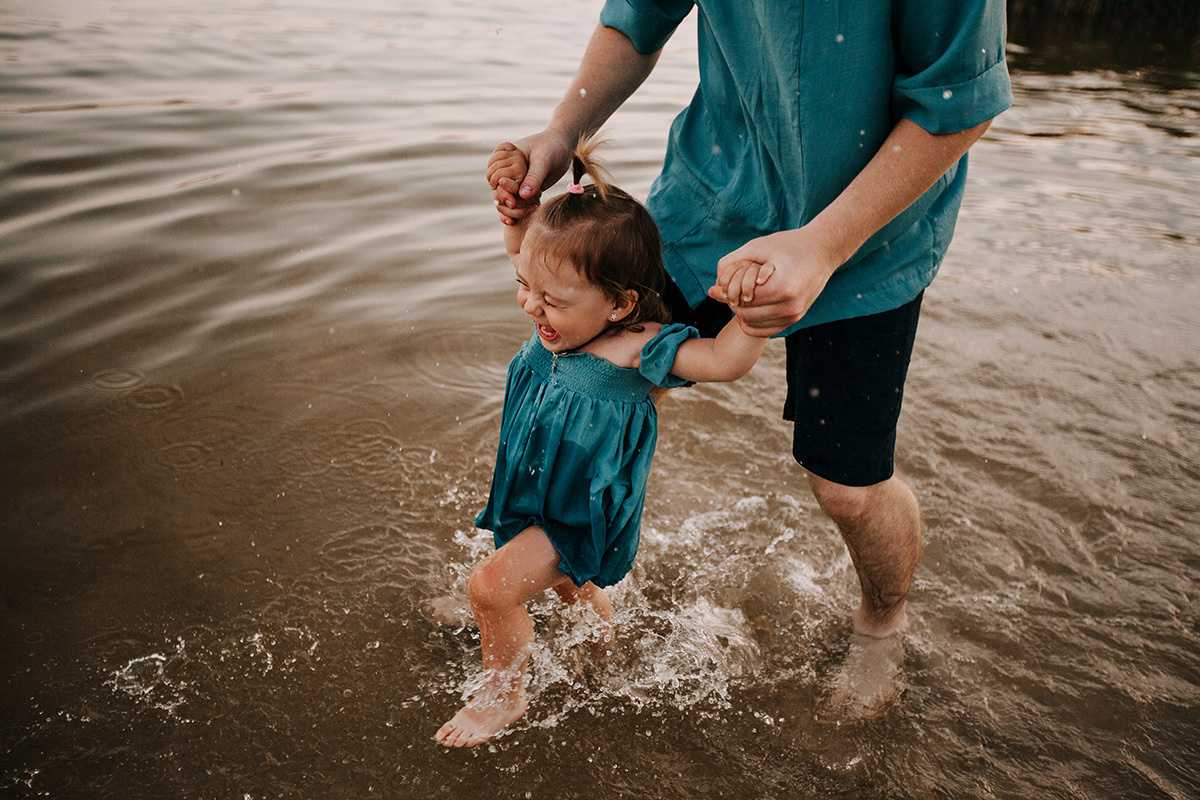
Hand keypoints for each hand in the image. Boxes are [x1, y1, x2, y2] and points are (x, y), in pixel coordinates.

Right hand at [487, 131, 573, 224]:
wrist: (563, 146)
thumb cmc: (553, 147)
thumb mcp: (544, 160)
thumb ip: (534, 177)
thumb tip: (522, 195)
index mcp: (503, 155)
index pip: (495, 179)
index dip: (504, 192)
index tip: (514, 202)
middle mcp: (503, 167)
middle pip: (497, 192)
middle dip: (510, 204)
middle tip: (532, 205)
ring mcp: (511, 179)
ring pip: (503, 201)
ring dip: (514, 210)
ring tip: (534, 207)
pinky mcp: (520, 189)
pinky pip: (511, 203)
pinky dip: (512, 213)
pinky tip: (514, 222)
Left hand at [709, 228, 840, 336]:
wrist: (823, 249)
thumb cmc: (789, 244)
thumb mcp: (757, 248)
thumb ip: (731, 266)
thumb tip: (711, 292)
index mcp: (782, 288)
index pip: (741, 299)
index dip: (730, 288)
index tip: (735, 276)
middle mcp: (790, 306)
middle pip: (744, 313)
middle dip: (735, 300)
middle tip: (738, 284)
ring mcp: (794, 315)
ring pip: (751, 324)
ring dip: (742, 311)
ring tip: (747, 291)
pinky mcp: (795, 319)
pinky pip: (763, 330)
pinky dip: (751, 321)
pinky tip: (751, 304)